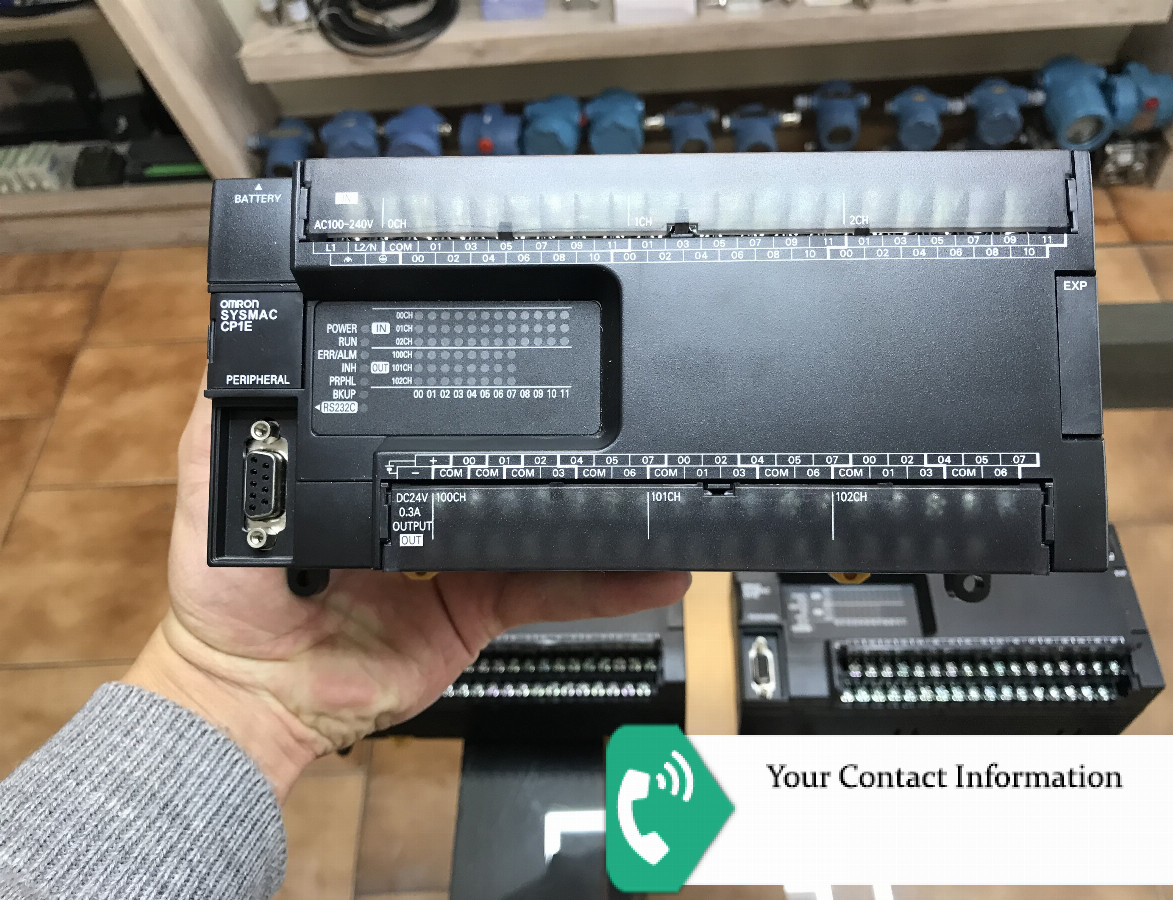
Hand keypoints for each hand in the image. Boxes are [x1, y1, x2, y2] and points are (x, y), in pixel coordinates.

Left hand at [125, 379, 689, 798]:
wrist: (257, 698)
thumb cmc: (225, 601)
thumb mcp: (213, 492)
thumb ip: (224, 424)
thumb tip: (232, 350)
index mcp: (370, 469)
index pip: (435, 416)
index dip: (477, 390)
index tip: (518, 351)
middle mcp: (421, 506)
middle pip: (500, 463)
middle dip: (555, 440)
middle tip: (609, 407)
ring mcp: (458, 559)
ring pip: (539, 522)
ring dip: (598, 510)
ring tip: (658, 484)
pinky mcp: (481, 609)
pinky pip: (549, 591)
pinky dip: (604, 584)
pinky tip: (651, 567)